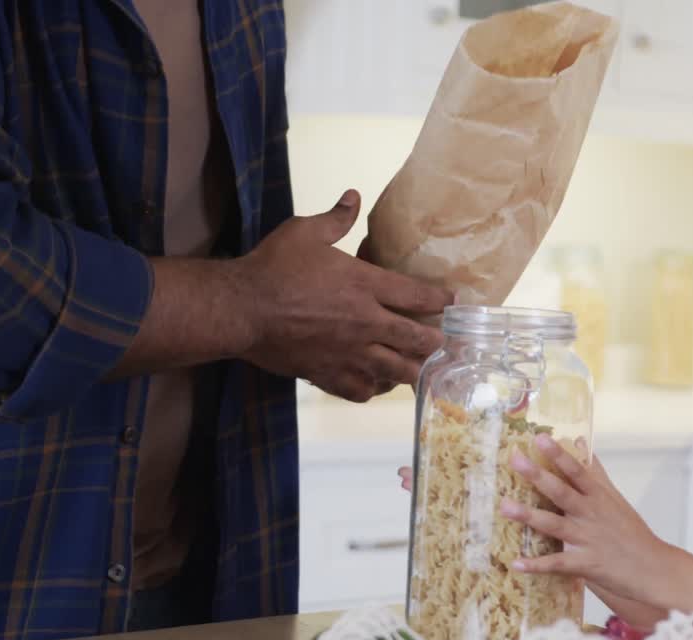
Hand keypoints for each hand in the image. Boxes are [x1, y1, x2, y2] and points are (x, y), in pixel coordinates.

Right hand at [236, 190, 452, 401]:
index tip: (452, 302)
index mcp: (365, 285)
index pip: (417, 295)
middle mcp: (366, 323)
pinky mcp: (328, 374)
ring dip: (412, 370)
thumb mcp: (305, 232)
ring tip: (421, 370)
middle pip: (416, 339)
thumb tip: (353, 195)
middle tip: (444, 344)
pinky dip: (374, 389)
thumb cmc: (273, 267)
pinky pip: (362, 390)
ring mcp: (349, 352)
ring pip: (396, 371)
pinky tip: (376, 384)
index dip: (440, 300)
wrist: (241, 308)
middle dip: (435, 342)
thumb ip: (335, 218)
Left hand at [501, 435, 675, 603]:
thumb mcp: (615, 498)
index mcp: (598, 496)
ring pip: (554, 525)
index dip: (559, 454)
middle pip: (561, 492)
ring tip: (504, 507)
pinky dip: (537, 565)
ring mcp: (587, 539)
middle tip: (515, 460)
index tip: (540, 438)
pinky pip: (557, 564)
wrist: (653, 568)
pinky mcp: (585, 564)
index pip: (577, 471)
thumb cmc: (631, 532)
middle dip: (538, 476)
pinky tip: (516, 564)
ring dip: (529, 516)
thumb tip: (579, 441)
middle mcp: (591, 514)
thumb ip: (594, 470)